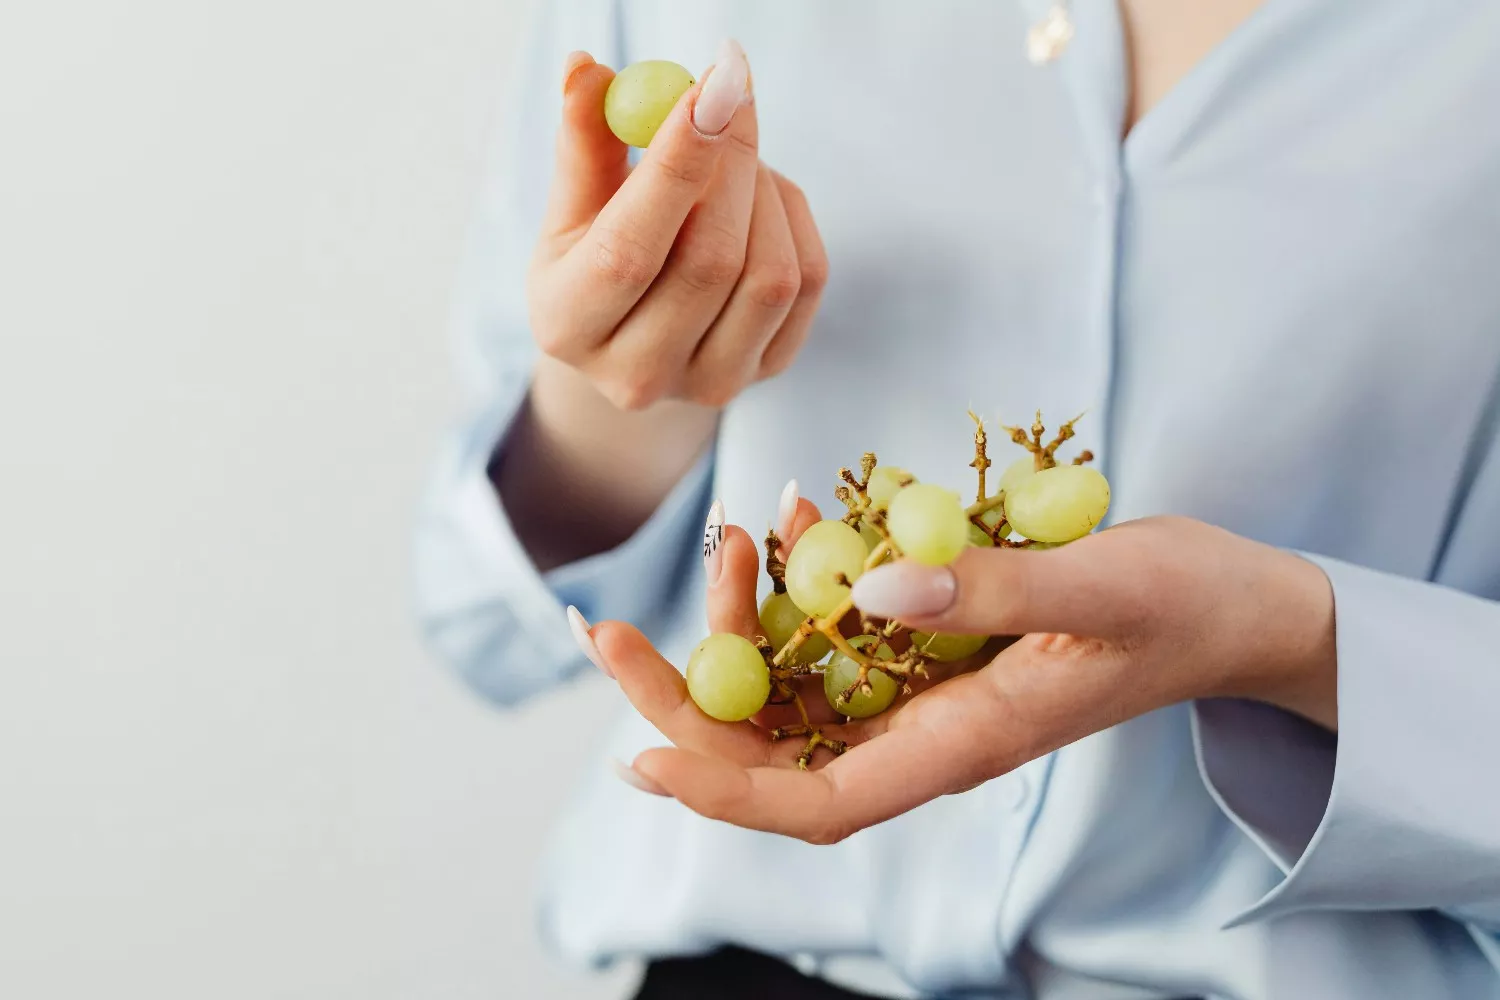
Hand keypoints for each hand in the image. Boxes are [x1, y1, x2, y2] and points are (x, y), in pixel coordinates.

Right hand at [527, 44, 827, 411]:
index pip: (628, 250)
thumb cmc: (594, 257)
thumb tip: (585, 69)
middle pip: (710, 262)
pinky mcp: (767, 370)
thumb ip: (583, 143)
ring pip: (769, 272)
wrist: (633, 339)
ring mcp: (709, 383)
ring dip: (762, 188)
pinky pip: (806, 280)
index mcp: (569, 326)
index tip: (709, 86)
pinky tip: (759, 196)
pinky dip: (792, 217)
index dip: (675, 165)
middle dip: (731, 160)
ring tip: (733, 155)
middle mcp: (636, 372)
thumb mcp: (573, 207)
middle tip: (731, 90)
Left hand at [585, 515, 1336, 844]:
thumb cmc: (1184, 605)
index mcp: (962, 744)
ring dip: (741, 623)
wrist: (1232, 607)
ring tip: (732, 537)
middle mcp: (927, 730)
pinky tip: (796, 521)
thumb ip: (992, 588)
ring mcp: (925, 691)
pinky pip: (840, 629)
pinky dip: (803, 582)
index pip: (819, 802)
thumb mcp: (1103, 584)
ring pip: (796, 686)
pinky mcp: (932, 647)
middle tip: (607, 630)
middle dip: (684, 696)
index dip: (723, 794)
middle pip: (774, 749)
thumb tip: (867, 588)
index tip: (638, 757)